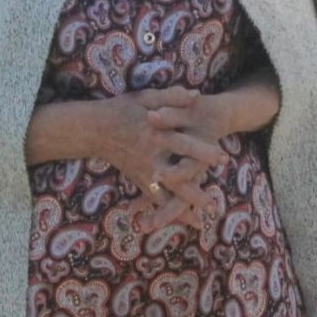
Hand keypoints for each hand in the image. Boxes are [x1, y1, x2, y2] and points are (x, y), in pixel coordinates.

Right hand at [93, 91, 225, 226]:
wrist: (93, 129)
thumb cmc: (121, 109)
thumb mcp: (145, 98)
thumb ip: (171, 97)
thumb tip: (196, 96)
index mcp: (155, 134)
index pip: (183, 146)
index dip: (203, 152)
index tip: (223, 158)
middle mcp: (150, 156)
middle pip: (177, 177)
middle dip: (196, 190)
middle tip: (215, 201)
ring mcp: (144, 171)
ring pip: (167, 193)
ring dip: (185, 206)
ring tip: (205, 215)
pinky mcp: (139, 179)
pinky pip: (155, 199)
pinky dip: (169, 211)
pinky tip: (187, 220)